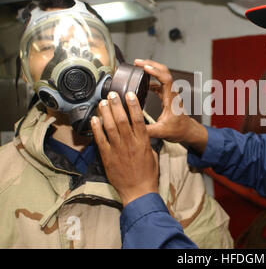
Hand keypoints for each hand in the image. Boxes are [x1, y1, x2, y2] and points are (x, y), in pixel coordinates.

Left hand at [90, 91, 158, 206]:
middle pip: (121, 120)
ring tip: (102, 102)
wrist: (138, 191)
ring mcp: (117, 150)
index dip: (133, 105)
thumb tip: (141, 132)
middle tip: (112, 94)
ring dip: (105, 113)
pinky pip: (100, 140)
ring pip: (109, 127)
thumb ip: (145, 141)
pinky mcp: (107, 157)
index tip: (129, 94)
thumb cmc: (147, 174)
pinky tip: (94, 119)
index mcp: (143, 142)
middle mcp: (130, 144)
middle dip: (116, 105)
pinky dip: (96, 129)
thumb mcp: (152, 154)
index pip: (137, 119)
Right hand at [134, 59, 207, 153]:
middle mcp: (171, 94)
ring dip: (151, 70)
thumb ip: (148, 131)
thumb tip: (133, 128)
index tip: (144, 67)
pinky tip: (142, 82)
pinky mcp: (167, 97)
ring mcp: (169, 94)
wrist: (187, 132)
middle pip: (164, 72)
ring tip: (137, 68)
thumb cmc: (179, 130)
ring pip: (161, 77)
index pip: (165, 79)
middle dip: (151, 65)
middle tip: (138, 62)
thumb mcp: (162, 132)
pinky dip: (150, 80)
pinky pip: (159, 84)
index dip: (155, 71)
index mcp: (171, 100)